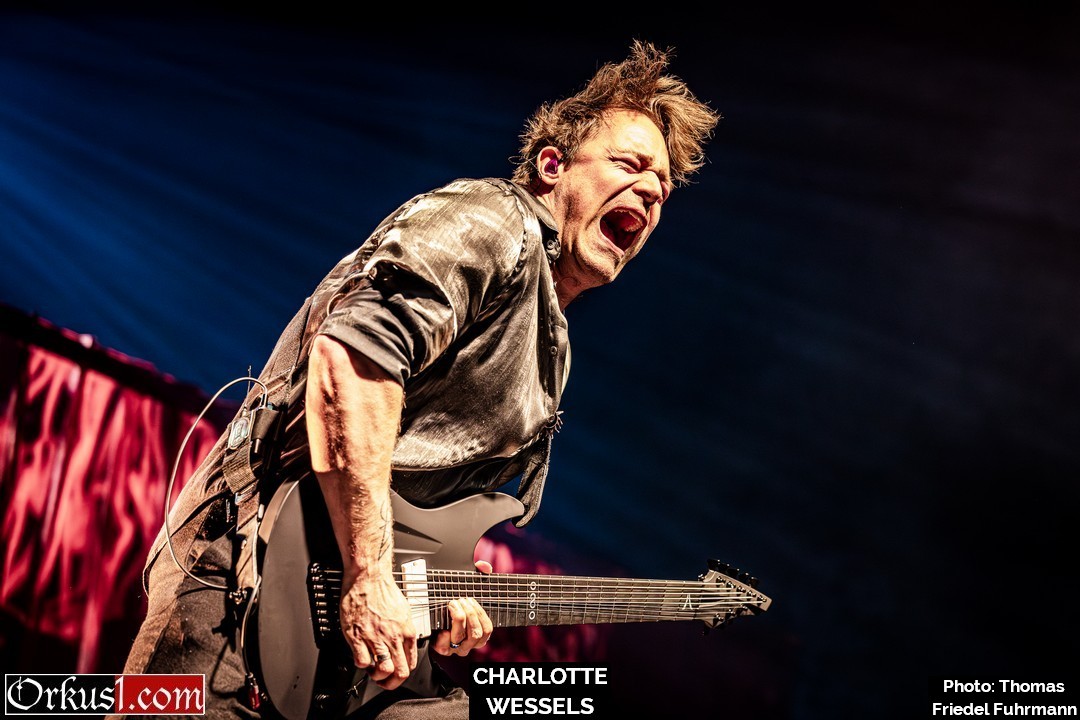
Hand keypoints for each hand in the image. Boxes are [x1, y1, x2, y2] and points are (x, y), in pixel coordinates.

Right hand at [339, 571, 417, 689]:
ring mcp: (375, 637)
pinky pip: (362, 661)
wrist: (368, 577)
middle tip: (383, 681)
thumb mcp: (404, 611)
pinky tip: (360, 656)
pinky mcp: (358, 636)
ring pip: (383, 670)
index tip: (394, 672)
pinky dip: (361, 663)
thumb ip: (404, 630)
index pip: (410, 664)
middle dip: (391, 682)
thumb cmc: (384, 591)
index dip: (401, 673)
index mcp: (407, 631)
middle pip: (399, 672)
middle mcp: (393, 636)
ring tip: (372, 669)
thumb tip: (405, 643)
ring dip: (377, 675)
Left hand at [432, 560, 494, 656]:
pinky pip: (446, 645)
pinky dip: (444, 634)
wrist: (428, 616)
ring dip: (458, 619)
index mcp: (479, 634)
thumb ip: (479, 574)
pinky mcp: (442, 649)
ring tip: (452, 605)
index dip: (479, 614)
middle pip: (476, 633)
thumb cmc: (453, 603)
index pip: (487, 629)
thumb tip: (485, 567)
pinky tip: (442, 625)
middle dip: (468, 614)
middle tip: (459, 600)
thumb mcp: (466, 590)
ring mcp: (455, 648)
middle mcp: (469, 643)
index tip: (469, 600)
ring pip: (461, 637)